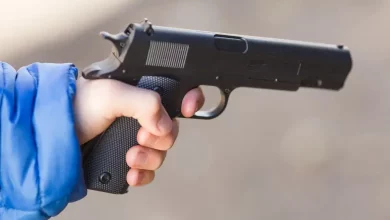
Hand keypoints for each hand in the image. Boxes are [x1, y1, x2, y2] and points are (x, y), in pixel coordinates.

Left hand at [73, 77, 203, 186]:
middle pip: (172, 129)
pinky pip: (148, 170)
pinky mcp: (126, 157)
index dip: (190, 99)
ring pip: (161, 152)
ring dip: (150, 158)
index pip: (178, 92)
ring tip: (131, 156)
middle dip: (160, 138)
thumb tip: (163, 124)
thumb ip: (143, 102)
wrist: (51, 131)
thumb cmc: (75, 104)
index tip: (188, 108)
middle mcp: (142, 115)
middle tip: (141, 136)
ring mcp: (134, 137)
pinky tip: (131, 172)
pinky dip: (143, 174)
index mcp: (143, 92)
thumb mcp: (110, 94)